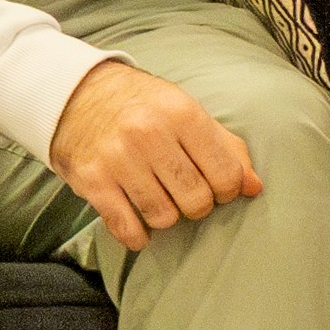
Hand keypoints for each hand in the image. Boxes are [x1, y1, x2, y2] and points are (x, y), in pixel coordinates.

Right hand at [48, 56, 261, 252]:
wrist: (75, 93)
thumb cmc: (142, 105)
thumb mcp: (186, 111)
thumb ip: (226, 147)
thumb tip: (254, 188)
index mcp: (180, 113)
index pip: (226, 175)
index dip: (227, 189)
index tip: (213, 185)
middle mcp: (148, 133)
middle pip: (196, 200)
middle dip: (197, 205)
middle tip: (184, 193)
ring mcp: (117, 157)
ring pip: (163, 216)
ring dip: (165, 216)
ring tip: (158, 200)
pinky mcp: (91, 178)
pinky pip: (125, 226)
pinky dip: (136, 236)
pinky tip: (138, 229)